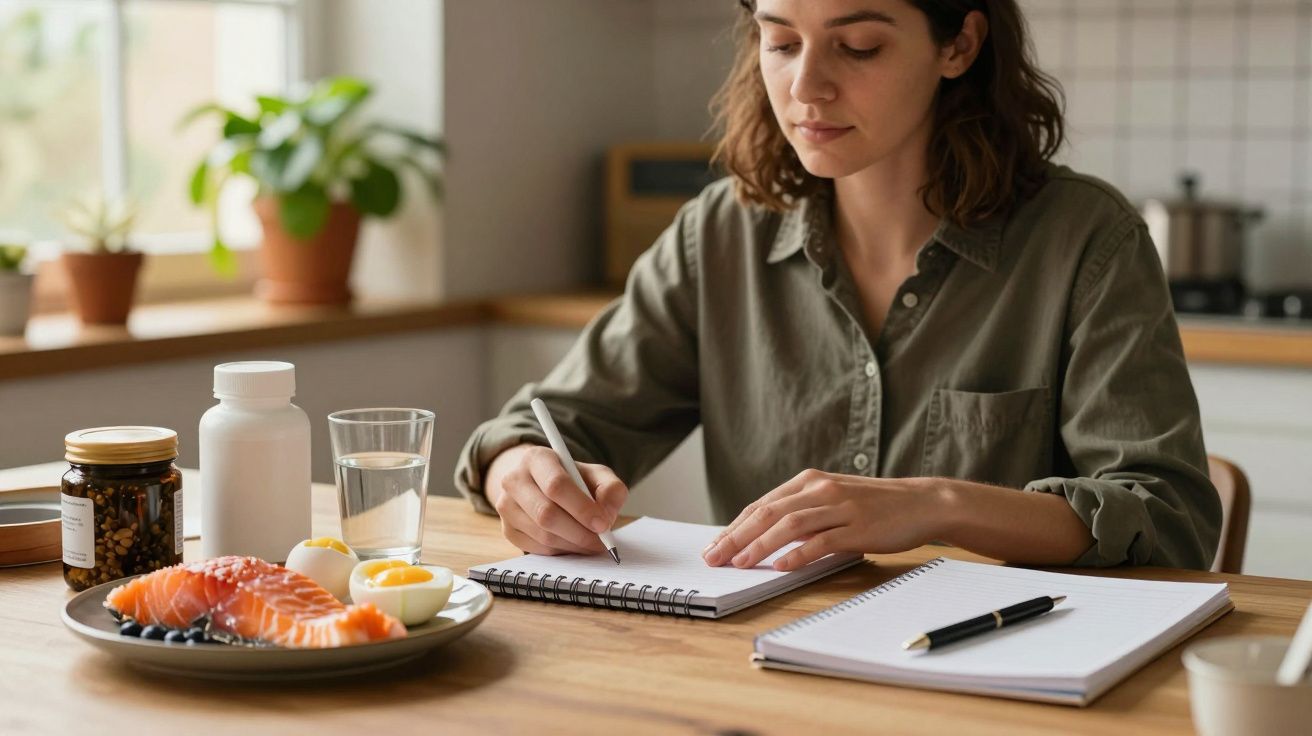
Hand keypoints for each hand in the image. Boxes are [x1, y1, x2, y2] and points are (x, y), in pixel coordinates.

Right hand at [485, 444, 627, 555]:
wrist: (542, 485)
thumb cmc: (573, 480)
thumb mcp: (596, 475)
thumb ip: (610, 489)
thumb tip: (606, 515)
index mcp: (537, 458)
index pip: (556, 485)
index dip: (581, 508)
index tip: (602, 524)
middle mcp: (514, 479)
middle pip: (546, 513)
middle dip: (579, 532)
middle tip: (600, 541)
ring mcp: (506, 506)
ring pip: (542, 535)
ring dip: (572, 544)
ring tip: (590, 542)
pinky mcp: (507, 529)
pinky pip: (536, 548)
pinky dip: (560, 550)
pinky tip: (572, 543)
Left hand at [701, 470, 948, 571]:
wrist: (920, 502)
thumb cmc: (873, 506)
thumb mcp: (831, 501)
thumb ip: (801, 514)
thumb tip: (764, 537)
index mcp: (808, 481)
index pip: (761, 505)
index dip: (734, 526)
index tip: (714, 545)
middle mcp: (820, 489)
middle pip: (768, 513)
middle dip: (736, 536)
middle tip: (714, 557)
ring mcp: (839, 506)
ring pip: (790, 524)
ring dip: (760, 545)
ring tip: (740, 563)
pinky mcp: (857, 526)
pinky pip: (822, 541)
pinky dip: (799, 554)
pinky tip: (781, 566)